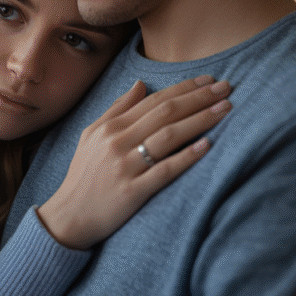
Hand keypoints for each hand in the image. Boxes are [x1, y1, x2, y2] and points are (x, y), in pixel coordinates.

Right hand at [37, 75, 230, 249]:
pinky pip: (165, 171)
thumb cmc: (84, 174)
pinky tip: (207, 145)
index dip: (184, 88)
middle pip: (166, 113)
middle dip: (199, 98)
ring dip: (200, 120)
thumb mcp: (91, 135)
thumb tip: (141, 84)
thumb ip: (117, 109)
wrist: (69, 216)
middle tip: (226, 87)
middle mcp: (117, 143)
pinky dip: (187, 157)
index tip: (208, 79)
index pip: (154, 100)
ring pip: (169, 137)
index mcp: (110, 128)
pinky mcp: (133, 192)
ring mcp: (125, 167)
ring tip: (225, 109)